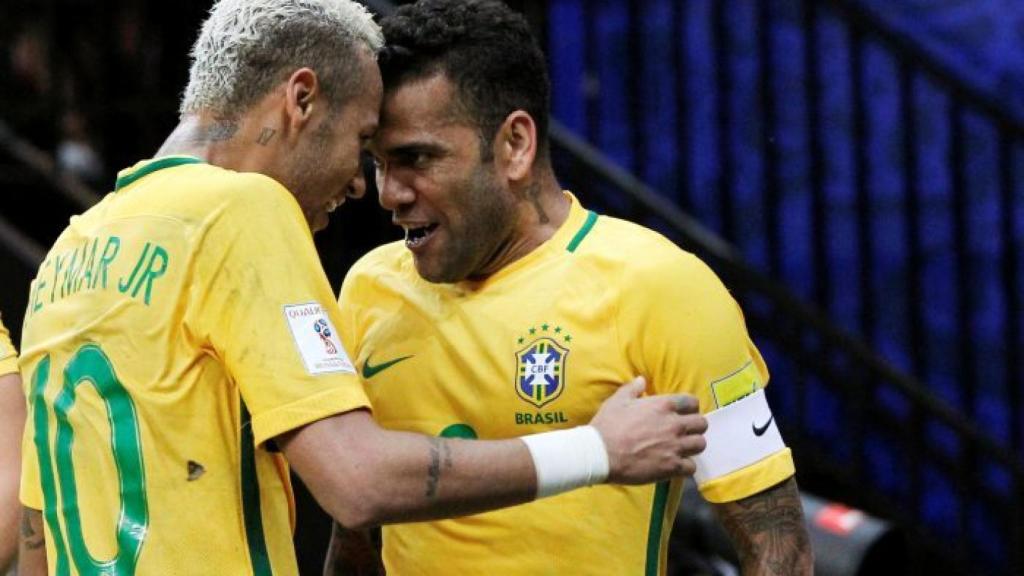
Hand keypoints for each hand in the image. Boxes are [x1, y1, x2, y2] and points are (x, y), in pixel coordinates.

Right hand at [589, 377, 706, 483]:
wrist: (601, 453)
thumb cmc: (608, 425)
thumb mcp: (618, 401)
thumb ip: (632, 388)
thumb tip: (641, 380)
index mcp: (663, 405)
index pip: (692, 402)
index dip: (689, 408)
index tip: (683, 413)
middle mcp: (674, 424)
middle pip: (702, 424)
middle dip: (695, 427)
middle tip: (684, 432)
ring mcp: (675, 446)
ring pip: (700, 444)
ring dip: (692, 446)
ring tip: (682, 448)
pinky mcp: (672, 466)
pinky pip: (691, 467)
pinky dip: (685, 467)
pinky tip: (675, 465)